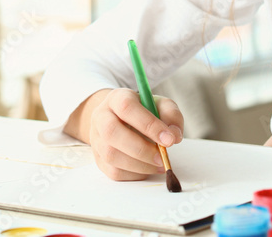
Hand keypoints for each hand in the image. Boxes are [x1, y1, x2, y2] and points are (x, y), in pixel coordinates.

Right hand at [67, 88, 183, 180]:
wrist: (122, 119)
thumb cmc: (145, 112)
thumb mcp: (161, 105)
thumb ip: (171, 116)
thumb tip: (174, 136)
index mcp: (116, 98)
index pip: (127, 108)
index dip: (148, 124)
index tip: (169, 140)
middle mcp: (101, 117)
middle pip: (112, 133)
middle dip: (141, 149)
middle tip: (162, 157)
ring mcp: (96, 138)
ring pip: (111, 155)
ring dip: (139, 165)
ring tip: (159, 164)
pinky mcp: (98, 158)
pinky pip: (113, 171)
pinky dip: (134, 174)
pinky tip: (147, 168)